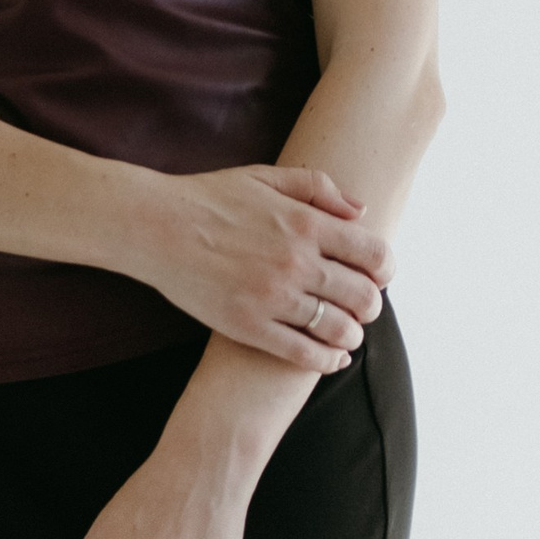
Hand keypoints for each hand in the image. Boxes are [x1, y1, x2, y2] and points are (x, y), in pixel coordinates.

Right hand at [136, 164, 391, 369]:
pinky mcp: (249, 326)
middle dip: (371, 306)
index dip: (386, 270)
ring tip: (346, 334)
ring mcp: (273, 296)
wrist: (154, 225)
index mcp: (304, 222)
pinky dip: (327, 361)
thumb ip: (316, 188)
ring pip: (339, 329)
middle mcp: (296, 261)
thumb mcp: (263, 177)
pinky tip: (331, 358)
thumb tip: (359, 212)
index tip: (378, 277)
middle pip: (364, 296)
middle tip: (362, 308)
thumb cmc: (207, 197)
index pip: (374, 254)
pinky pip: (304, 354)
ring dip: (352, 336)